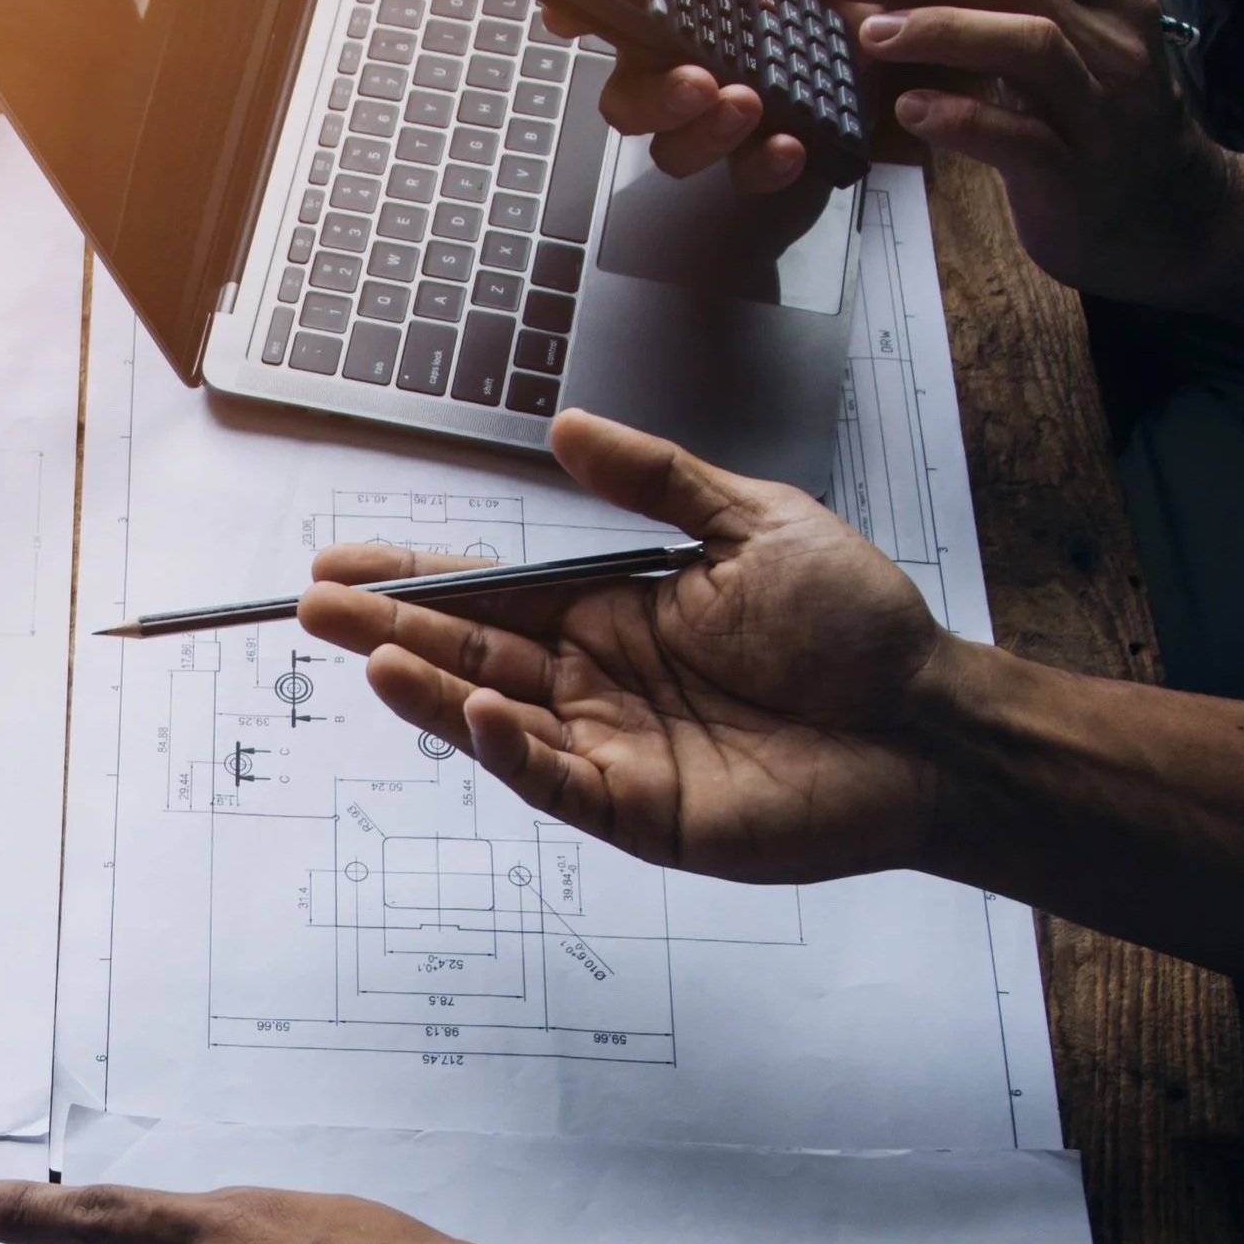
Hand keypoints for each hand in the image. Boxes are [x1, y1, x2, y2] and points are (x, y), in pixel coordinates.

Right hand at [295, 409, 969, 882]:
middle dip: (392, 630)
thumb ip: (654, 482)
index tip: (341, 559)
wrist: (929, 723)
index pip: (493, 594)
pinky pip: (556, 781)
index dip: (417, 577)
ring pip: (495, 721)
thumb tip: (563, 431)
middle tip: (314, 608)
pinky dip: (509, 751)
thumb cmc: (855, 626)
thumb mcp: (751, 522)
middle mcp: (597, 683)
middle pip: (472, 655)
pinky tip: (469, 710)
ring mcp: (612, 751)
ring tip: (368, 657)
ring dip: (428, 691)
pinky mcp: (640, 812)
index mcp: (614, 612)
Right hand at [572, 0, 869, 190]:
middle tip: (695, 81)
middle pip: (629, 106)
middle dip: (654, 102)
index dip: (569, 14)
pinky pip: (746, 173)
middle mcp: (676, 64)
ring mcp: (717, 108)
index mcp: (659, 7)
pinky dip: (763, 166)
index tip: (567, 15)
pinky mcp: (765, 137)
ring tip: (747, 102)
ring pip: (677, 150)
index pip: (595, 15)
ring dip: (704, 136)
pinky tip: (786, 142)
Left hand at [812, 0, 1229, 303]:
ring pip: (1025, 43)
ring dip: (938, 30)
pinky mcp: (1076, 174)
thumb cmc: (1094, 128)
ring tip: (869, 33)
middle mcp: (1112, 38)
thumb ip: (1018, 8)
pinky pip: (1017, 138)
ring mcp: (1099, 106)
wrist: (1165, 220)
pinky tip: (909, 109)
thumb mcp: (1071, 50)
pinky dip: (960, 118)